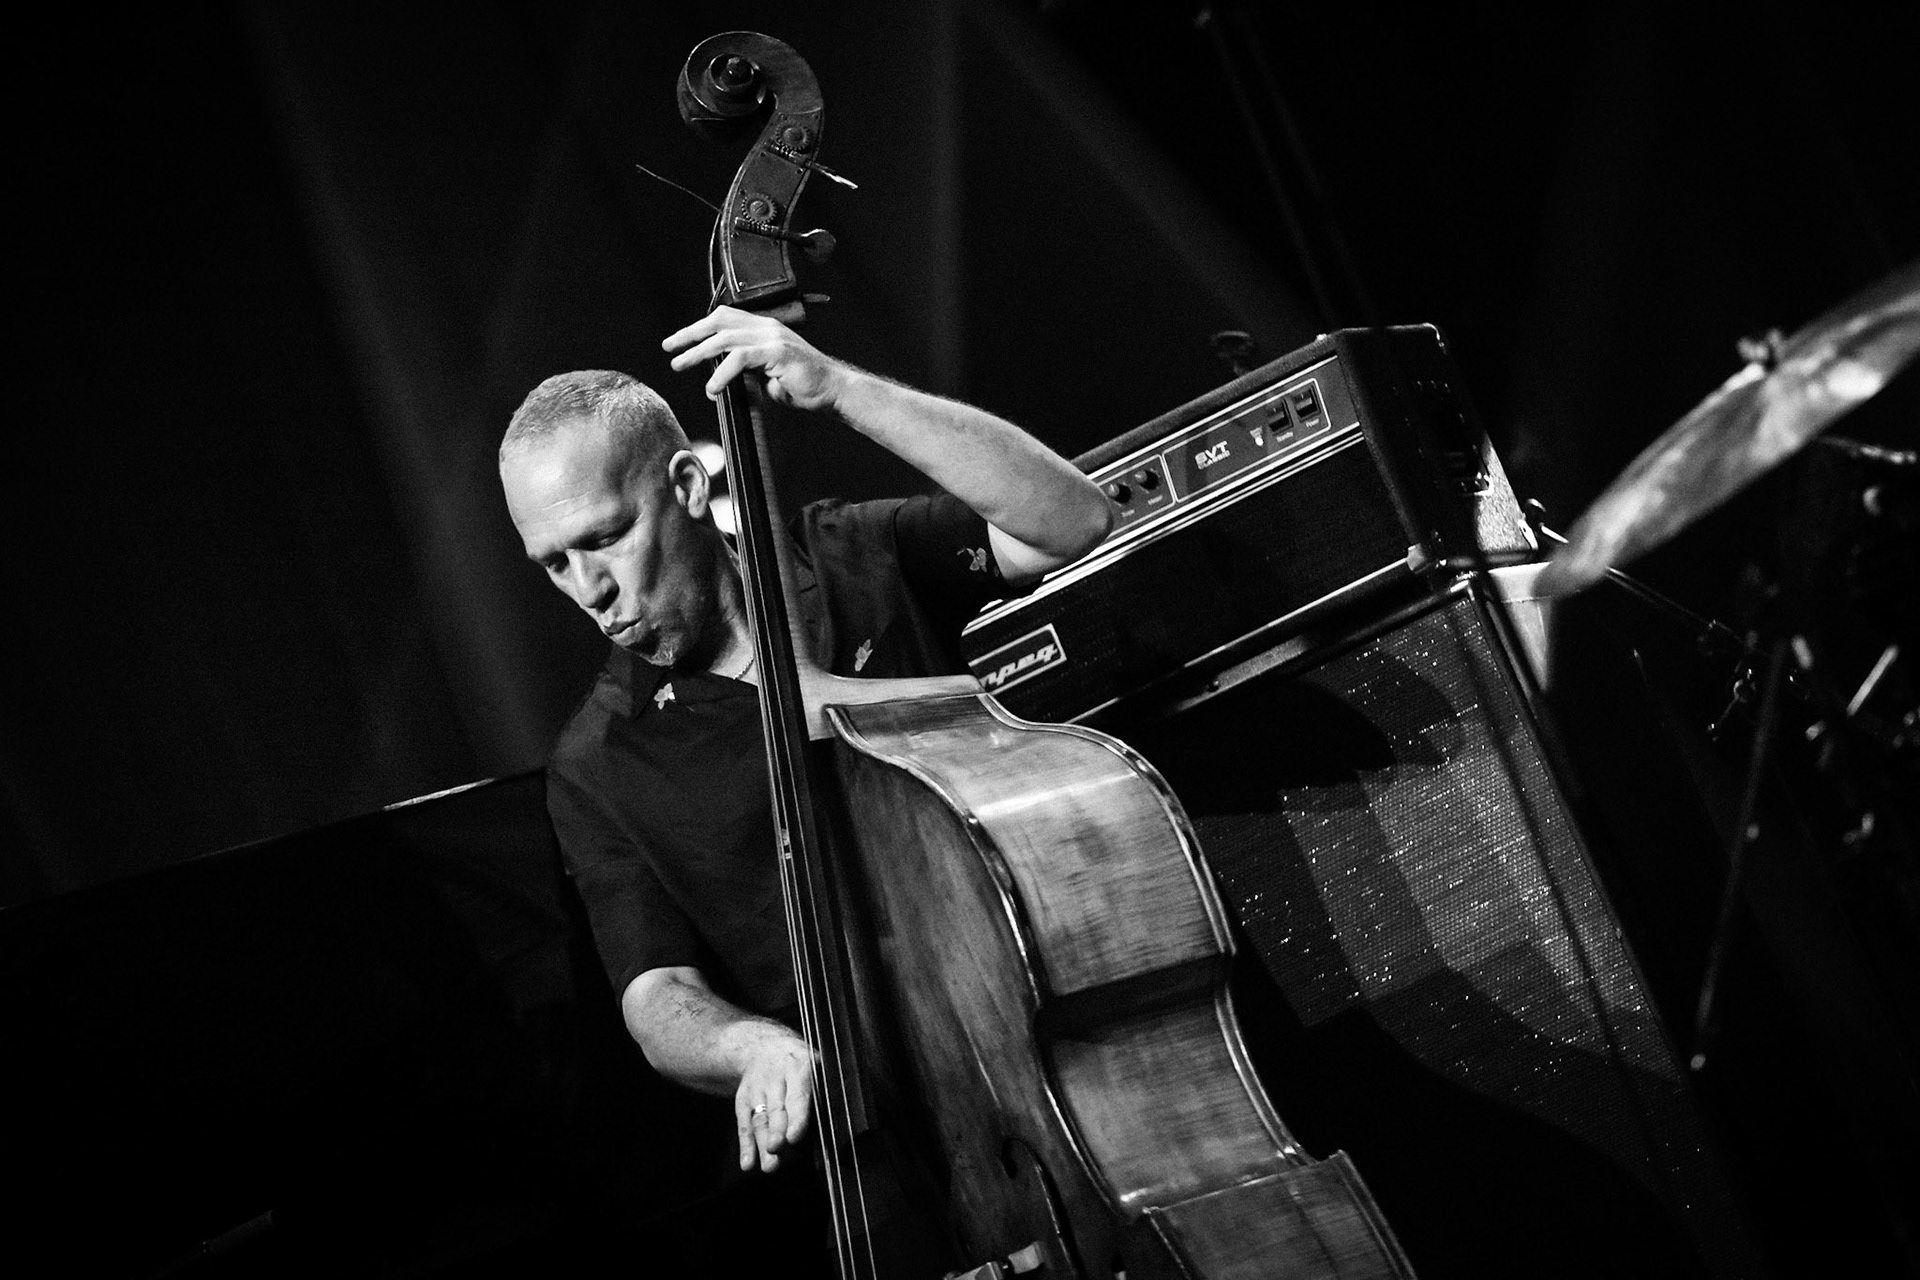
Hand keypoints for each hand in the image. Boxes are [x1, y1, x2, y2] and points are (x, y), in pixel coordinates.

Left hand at [663, 306, 845, 409]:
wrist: (832, 390)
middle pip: (719, 322)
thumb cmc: (803, 385)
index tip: (679, 341)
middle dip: (690, 335)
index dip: (699, 327)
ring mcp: (772, 337)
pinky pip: (740, 358)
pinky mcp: (777, 352)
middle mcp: (766, 326)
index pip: (724, 318)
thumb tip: (717, 379)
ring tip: (681, 365)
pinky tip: (713, 387)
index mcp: (764, 328)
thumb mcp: (765, 375)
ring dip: (698, 352)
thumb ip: (744, 371)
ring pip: (725, 338)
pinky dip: (722, 373)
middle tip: (670, 348)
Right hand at [734, 1027, 815, 1172]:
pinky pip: (744, 1124)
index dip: (797, 1116)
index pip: (799, 1094)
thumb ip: (825, 1089)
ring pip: (760, 1118)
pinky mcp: (743, 1099)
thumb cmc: (800, 1065)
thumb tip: (842, 1123)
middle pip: (776, 1108)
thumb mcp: (816, 1065)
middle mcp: (775, 1076)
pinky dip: (746, 1145)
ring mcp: (757, 1088)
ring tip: (769, 1167)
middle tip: (777, 1150)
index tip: (794, 1137)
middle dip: (777, 1131)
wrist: (765, 1046)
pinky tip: (748, 1163)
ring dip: (762, 1144)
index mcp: (800, 1066)